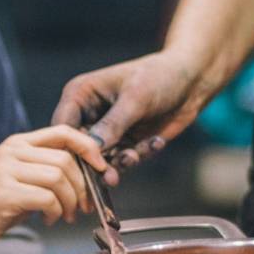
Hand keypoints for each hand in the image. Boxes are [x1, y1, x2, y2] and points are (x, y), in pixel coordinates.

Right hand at [0, 126, 106, 251]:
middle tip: (84, 206)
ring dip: (71, 201)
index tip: (101, 167)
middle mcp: (11, 151)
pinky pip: (47, 198)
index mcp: (18, 143)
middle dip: (83, 186)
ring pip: (58, 178)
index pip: (63, 131)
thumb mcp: (21, 178)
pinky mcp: (4, 192)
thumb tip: (88, 174)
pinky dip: (56, 211)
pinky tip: (50, 219)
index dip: (88, 147)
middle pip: (65, 159)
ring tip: (66, 215)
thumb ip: (48, 169)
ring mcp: (5, 169)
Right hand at [52, 50, 213, 184]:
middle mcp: (88, 115)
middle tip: (111, 176)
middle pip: (78, 149)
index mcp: (80, 95)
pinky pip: (123, 161)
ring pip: (101, 161)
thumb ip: (113, 125)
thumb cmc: (159, 77)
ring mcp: (106, 132)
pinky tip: (156, 142)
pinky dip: (138, 156)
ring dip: (120, 162)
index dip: (70, 148)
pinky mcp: (124, 144)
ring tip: (136, 154)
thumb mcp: (135, 99)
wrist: (190, 82)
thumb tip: (92, 150)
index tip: (86, 163)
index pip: (63, 127)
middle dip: (96, 164)